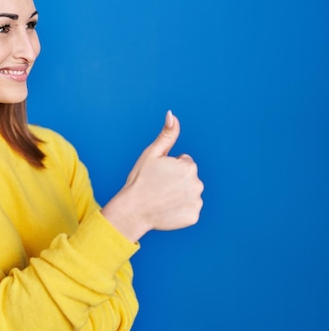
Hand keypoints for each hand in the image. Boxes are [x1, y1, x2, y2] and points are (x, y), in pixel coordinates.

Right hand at [101, 111, 203, 241]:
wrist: (132, 210)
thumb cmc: (140, 180)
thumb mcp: (152, 154)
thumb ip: (167, 135)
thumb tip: (172, 114)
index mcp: (188, 166)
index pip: (184, 163)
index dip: (169, 168)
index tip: (158, 175)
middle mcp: (197, 183)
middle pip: (189, 178)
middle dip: (176, 180)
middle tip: (159, 187)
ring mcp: (196, 201)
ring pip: (190, 193)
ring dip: (179, 195)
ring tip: (162, 198)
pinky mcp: (193, 216)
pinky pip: (189, 210)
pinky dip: (180, 210)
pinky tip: (167, 209)